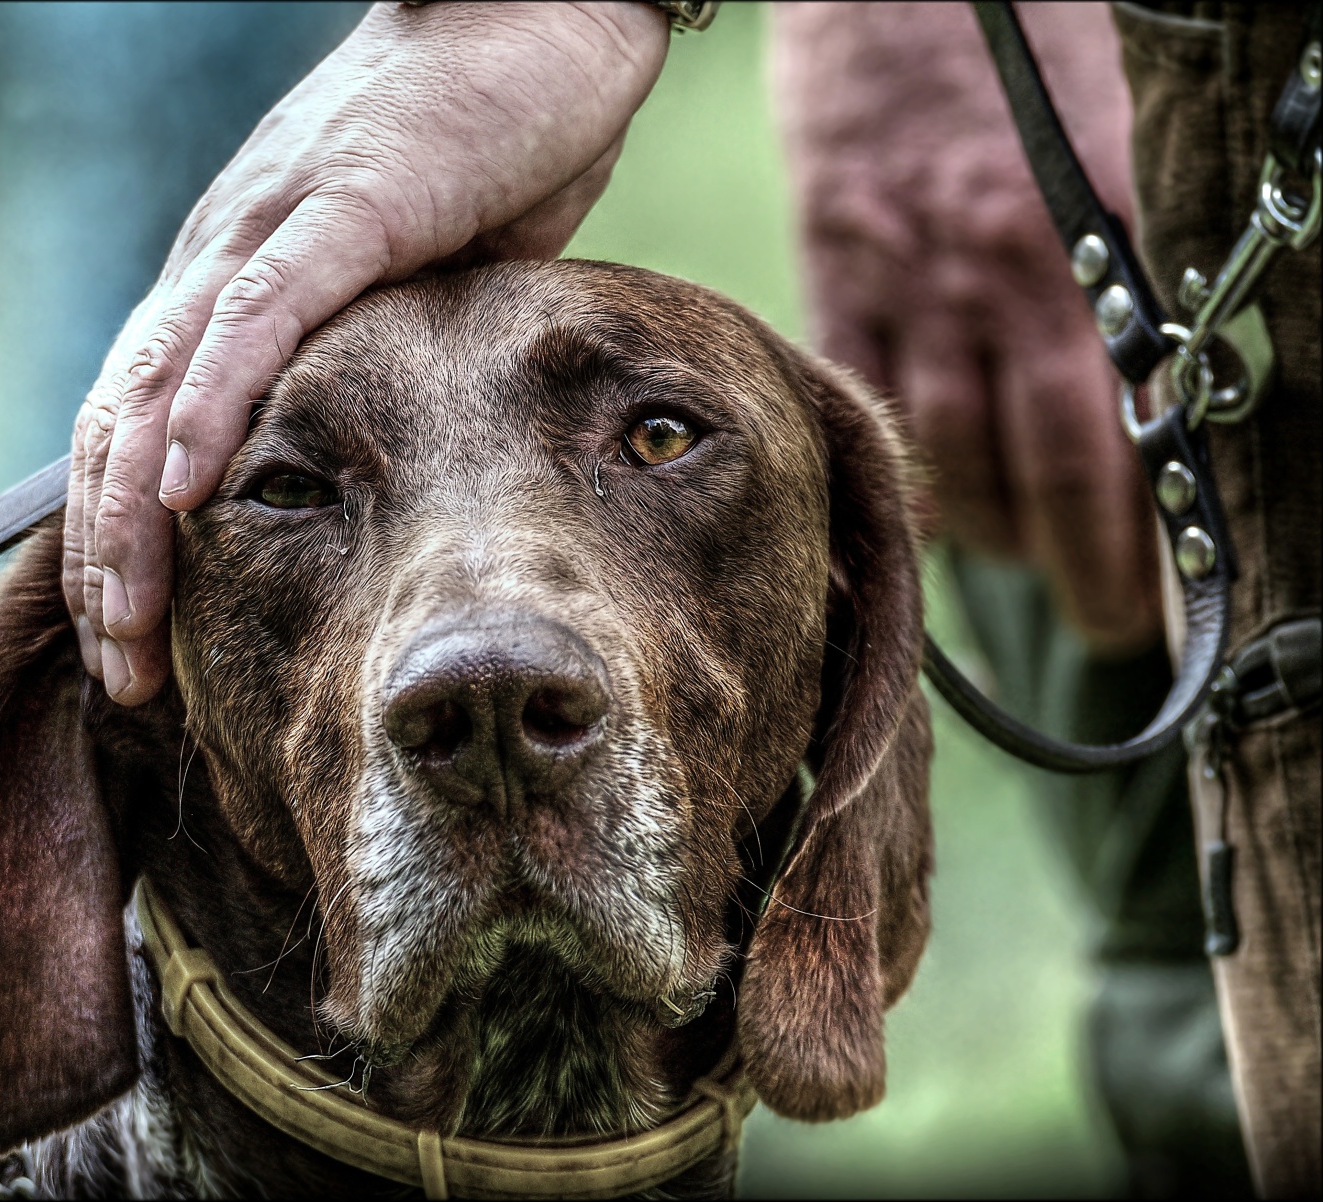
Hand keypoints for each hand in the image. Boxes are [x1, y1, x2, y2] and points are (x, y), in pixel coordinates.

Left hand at [65, 1, 669, 702]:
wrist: (534, 10)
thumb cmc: (481, 140)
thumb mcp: (410, 282)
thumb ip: (364, 356)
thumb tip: (374, 449)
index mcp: (229, 282)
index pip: (139, 427)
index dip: (121, 541)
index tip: (136, 645)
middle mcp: (220, 260)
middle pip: (121, 427)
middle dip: (109, 562)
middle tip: (121, 674)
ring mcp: (270, 229)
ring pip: (162, 387)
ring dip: (135, 515)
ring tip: (128, 621)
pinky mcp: (341, 209)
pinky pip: (256, 321)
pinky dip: (213, 408)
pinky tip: (187, 491)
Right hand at [772, 2, 1160, 652]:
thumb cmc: (1034, 34)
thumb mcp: (1123, 140)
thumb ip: (1139, 258)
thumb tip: (1164, 378)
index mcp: (1097, 243)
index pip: (1126, 431)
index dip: (1142, 537)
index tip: (1155, 604)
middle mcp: (1004, 273)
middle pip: (1040, 462)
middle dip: (1074, 561)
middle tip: (1093, 621)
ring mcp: (911, 276)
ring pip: (948, 441)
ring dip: (986, 525)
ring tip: (1011, 564)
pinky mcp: (836, 264)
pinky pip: (855, 397)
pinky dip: (883, 461)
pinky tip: (914, 504)